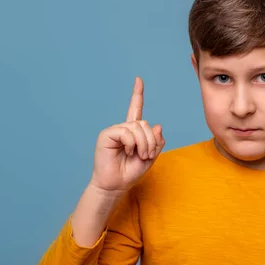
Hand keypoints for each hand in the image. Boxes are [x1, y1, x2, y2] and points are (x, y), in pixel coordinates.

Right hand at [90, 77, 164, 191]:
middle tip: (147, 155)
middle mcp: (124, 128)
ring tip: (138, 155)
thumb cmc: (131, 171)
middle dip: (151, 141)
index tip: (138, 80)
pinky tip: (127, 152)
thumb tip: (158, 125)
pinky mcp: (106, 135)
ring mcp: (114, 130)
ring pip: (137, 127)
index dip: (137, 94)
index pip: (135, 109)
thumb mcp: (151, 157)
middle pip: (144, 123)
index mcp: (133, 131)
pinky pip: (126, 132)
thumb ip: (156, 142)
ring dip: (143, 144)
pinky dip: (131, 143)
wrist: (117, 184)